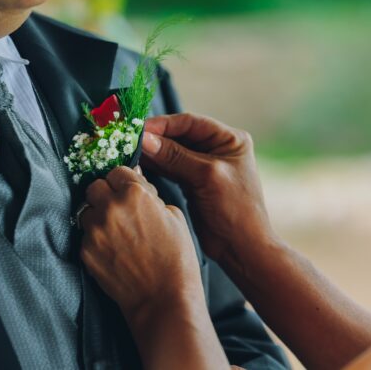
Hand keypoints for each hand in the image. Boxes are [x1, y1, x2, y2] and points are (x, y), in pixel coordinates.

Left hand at [80, 166, 202, 317]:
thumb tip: (136, 181)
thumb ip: (150, 194)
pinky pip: (85, 235)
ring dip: (98, 216)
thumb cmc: (176, 258)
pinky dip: (95, 238)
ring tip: (115, 231)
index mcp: (135, 193)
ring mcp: (95, 230)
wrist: (163, 298)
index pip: (116, 171)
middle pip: (94, 186)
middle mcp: (111, 208)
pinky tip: (113, 249)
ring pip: (86, 210)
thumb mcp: (174, 215)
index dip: (123, 181)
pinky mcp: (85, 251)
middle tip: (118, 208)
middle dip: (105, 194)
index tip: (126, 189)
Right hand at [141, 114, 275, 263]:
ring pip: (173, 152)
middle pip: (180, 136)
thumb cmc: (235, 209)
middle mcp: (217, 149)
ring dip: (153, 153)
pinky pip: (171, 169)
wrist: (241, 247)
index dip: (164, 124)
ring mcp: (204, 167)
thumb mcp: (206, 176)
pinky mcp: (193, 183)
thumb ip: (175, 156)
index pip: (191, 123)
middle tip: (129, 140)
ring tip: (130, 152)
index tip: (139, 128)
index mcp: (229, 139)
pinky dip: (156, 167)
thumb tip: (144, 139)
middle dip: (155, 138)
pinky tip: (139, 165)